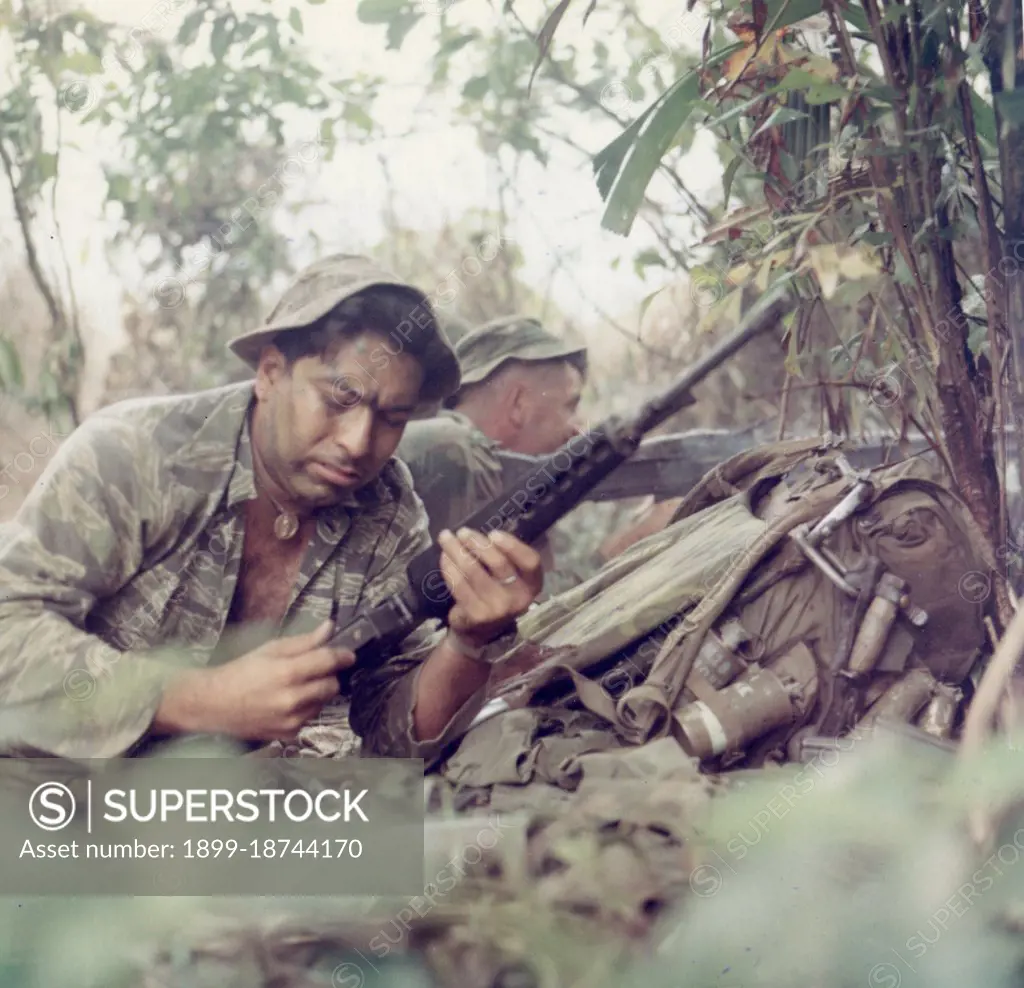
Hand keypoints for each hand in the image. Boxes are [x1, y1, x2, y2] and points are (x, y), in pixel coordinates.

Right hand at [155, 620, 355, 741]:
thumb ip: (304, 642)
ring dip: (318, 692)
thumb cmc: (241, 672)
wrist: (213, 705)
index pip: (328, 662)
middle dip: (329, 675)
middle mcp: (292, 699)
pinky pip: (310, 717)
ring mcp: (291, 720)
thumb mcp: (270, 649)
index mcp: (287, 673)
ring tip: (296, 686)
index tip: (349, 654)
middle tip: (316, 669)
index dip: (342, 655)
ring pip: (323, 702)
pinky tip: (288, 702)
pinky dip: (306, 708)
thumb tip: (329, 627)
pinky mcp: (289, 734)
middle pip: (332, 685)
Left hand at [437, 527, 542, 648]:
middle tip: (462, 532)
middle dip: (477, 543)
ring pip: (474, 571)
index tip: (493, 533)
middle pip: (499, 563)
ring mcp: (497, 609)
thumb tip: (480, 533)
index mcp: (531, 585)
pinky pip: (459, 584)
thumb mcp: (509, 579)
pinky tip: (444, 557)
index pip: (530, 561)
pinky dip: (449, 567)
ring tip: (446, 538)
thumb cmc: (495, 595)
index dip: (513, 545)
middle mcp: (518, 599)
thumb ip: (504, 559)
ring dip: (457, 551)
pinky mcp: (476, 615)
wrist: (480, 632)